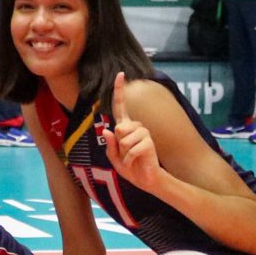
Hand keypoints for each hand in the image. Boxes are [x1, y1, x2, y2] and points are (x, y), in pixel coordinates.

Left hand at [98, 73, 160, 191]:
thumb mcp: (114, 158)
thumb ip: (110, 145)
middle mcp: (136, 127)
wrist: (146, 180)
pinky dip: (129, 159)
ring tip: (132, 158)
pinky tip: (136, 162)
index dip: (119, 90)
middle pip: (118, 129)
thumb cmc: (130, 167)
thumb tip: (106, 129)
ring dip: (123, 154)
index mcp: (125, 128)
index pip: (120, 106)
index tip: (120, 74)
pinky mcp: (149, 142)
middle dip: (118, 145)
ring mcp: (144, 133)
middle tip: (126, 155)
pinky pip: (131, 149)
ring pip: (124, 139)